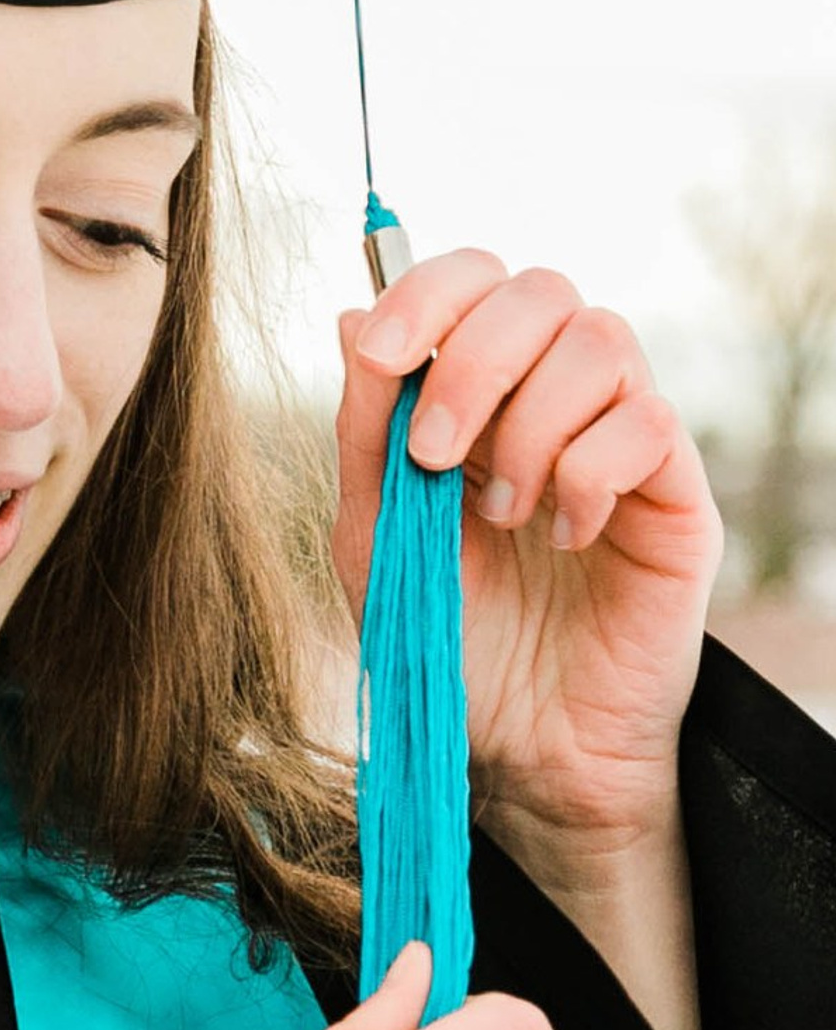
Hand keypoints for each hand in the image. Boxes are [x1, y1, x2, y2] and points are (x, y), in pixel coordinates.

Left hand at [335, 250, 725, 864]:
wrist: (518, 747)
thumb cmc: (447, 639)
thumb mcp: (375, 535)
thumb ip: (363, 430)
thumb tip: (352, 316)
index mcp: (479, 394)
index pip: (474, 281)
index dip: (428, 292)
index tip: (381, 356)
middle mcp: (555, 399)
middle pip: (543, 290)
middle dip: (474, 359)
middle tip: (433, 456)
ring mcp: (622, 439)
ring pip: (602, 341)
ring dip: (531, 425)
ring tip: (502, 516)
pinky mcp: (677, 492)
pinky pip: (650, 424)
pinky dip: (588, 475)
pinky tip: (565, 540)